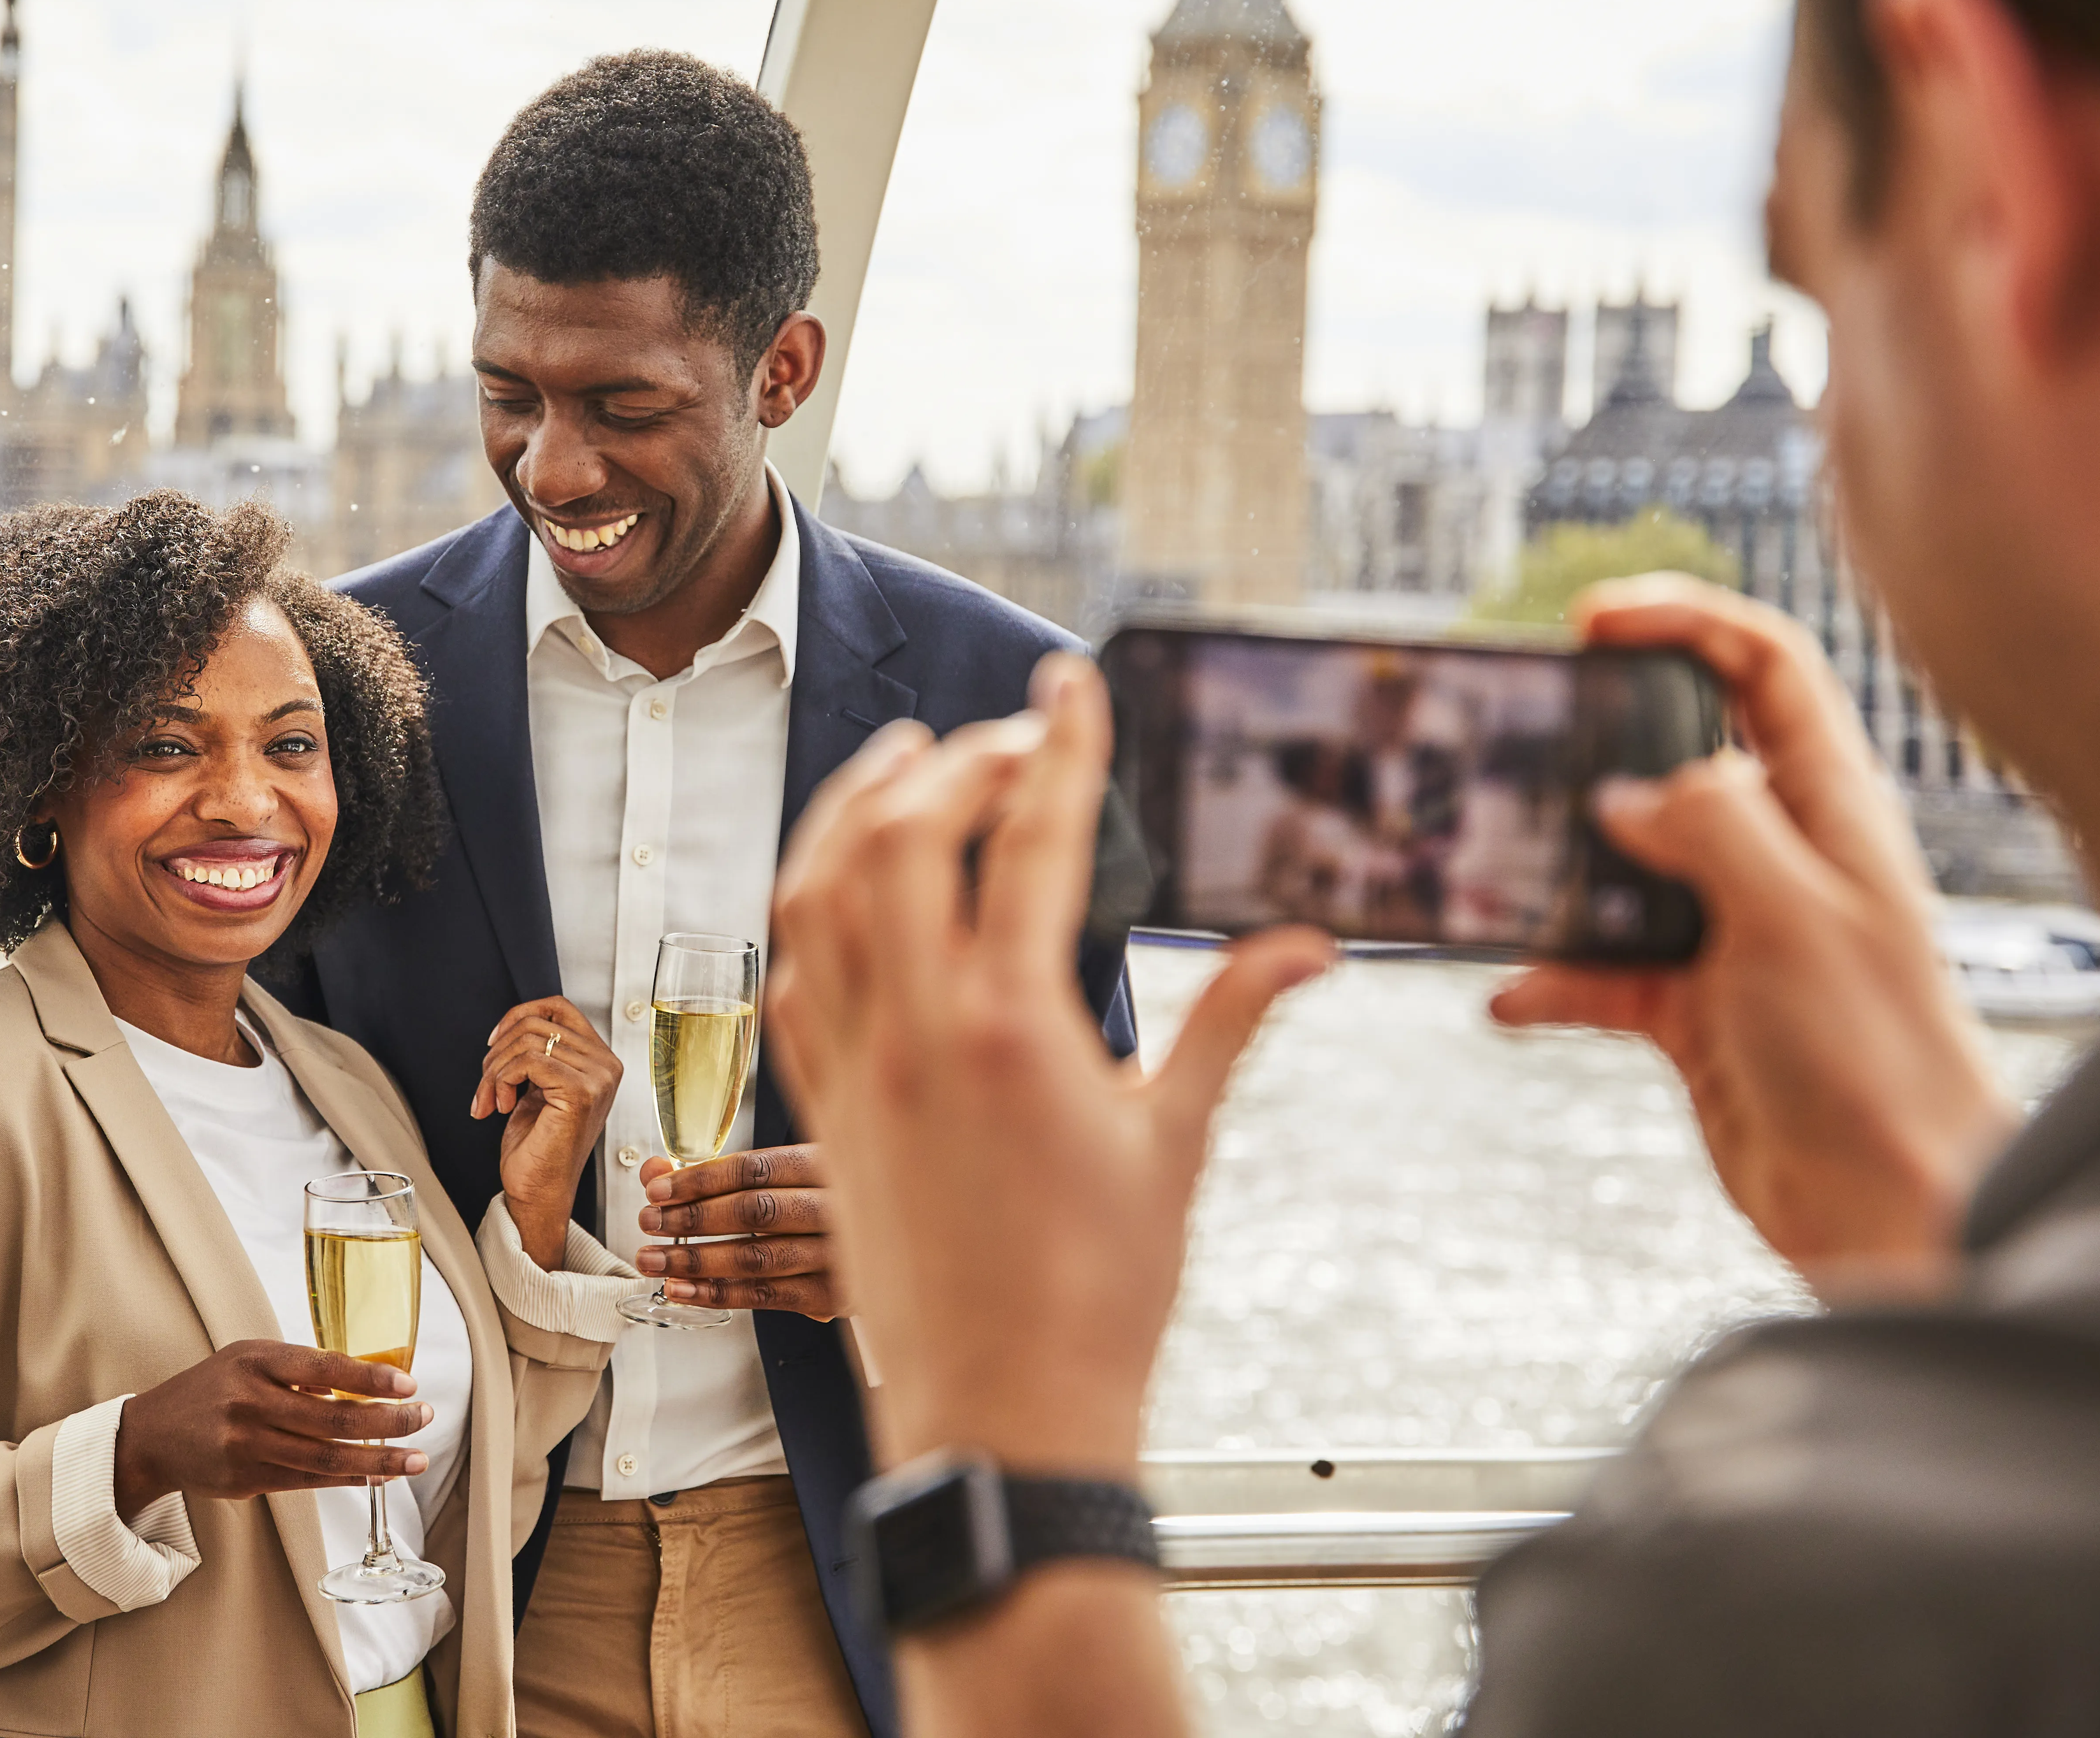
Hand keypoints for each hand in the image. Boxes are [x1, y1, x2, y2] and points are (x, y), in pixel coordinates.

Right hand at [111, 1339, 430, 1513]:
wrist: (153, 1434)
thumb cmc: (213, 1388)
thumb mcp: (249, 1358)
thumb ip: (299, 1368)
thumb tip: (364, 1384)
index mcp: (255, 1361)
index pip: (324, 1368)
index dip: (370, 1379)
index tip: (409, 1385)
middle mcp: (249, 1402)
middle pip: (332, 1420)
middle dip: (387, 1422)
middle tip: (424, 1420)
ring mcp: (246, 1445)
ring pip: (325, 1459)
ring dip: (378, 1461)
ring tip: (416, 1459)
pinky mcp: (245, 1480)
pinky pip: (308, 1481)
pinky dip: (347, 1479)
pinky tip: (377, 1474)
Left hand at [478, 997, 620, 1269]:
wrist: (538, 1193)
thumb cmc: (537, 1147)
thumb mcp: (539, 1086)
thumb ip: (540, 1052)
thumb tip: (514, 1023)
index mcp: (600, 1060)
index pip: (559, 1006)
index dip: (518, 1015)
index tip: (494, 1043)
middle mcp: (606, 1066)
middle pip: (537, 1022)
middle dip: (498, 1051)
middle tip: (487, 1085)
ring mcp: (597, 1078)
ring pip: (528, 1040)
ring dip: (494, 1070)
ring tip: (491, 1099)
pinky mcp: (580, 1092)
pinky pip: (528, 1061)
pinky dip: (501, 1080)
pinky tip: (501, 1107)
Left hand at [637, 1144, 837, 1317]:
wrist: (891, 1245)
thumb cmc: (823, 1203)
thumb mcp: (784, 1176)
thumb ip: (719, 1174)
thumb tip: (655, 1170)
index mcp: (823, 1164)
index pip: (755, 1169)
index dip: (701, 1180)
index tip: (657, 1189)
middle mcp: (836, 1206)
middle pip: (753, 1212)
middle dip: (692, 1219)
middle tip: (648, 1223)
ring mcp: (837, 1254)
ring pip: (756, 1257)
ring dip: (695, 1260)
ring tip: (653, 1259)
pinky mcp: (832, 1296)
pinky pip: (764, 1295)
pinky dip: (716, 1293)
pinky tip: (681, 1289)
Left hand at [763, 652, 1331, 1477]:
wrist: (1005, 1413)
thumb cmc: (1103, 1293)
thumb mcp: (1179, 1143)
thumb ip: (1232, 1024)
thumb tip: (1309, 945)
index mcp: (1014, 1027)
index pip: (1027, 840)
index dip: (1053, 747)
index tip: (1069, 686)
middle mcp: (917, 1030)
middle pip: (899, 837)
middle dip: (951, 762)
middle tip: (1008, 741)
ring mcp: (855, 1067)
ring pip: (817, 891)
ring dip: (855, 809)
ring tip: (906, 766)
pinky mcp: (823, 1108)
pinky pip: (790, 975)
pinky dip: (808, 903)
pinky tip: (842, 881)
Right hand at [1492, 576, 2019, 1296]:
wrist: (1887, 1201)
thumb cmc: (1875, 1054)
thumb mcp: (1791, 913)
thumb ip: (1706, 827)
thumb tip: (1625, 792)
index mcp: (1826, 809)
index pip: (1764, 669)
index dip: (1685, 622)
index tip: (1593, 619)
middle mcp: (1777, 857)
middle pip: (1676, 755)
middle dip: (1596, 741)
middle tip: (1521, 735)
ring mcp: (1729, 931)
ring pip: (1621, 866)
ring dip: (1556, 874)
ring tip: (1493, 871)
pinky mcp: (1689, 1006)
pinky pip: (1598, 972)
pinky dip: (1550, 981)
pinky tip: (1510, 998)